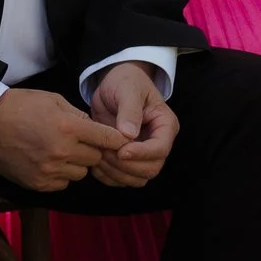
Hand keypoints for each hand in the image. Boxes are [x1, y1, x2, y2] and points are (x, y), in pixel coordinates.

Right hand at [0, 88, 126, 192]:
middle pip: (95, 159)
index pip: (106, 139)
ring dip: (75, 164)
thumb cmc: (20, 106)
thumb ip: (78, 115)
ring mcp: (49, 170)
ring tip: (59, 151)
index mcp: (68, 127)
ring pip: (80, 174)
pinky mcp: (38, 183)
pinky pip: (63, 184)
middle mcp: (62, 152)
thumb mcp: (53, 99)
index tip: (120, 141)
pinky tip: (47, 162)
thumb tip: (95, 129)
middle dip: (91, 150)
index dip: (116, 139)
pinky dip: (60, 175)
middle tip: (77, 141)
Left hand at [85, 61, 178, 187]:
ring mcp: (143, 154)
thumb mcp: (128, 89)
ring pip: (137, 179)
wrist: (113, 85)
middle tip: (105, 152)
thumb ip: (130, 110)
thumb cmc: (126, 81)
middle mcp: (157, 143)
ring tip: (98, 155)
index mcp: (165, 125)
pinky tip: (95, 163)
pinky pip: (122, 179)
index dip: (141, 154)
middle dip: (126, 166)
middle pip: (150, 169)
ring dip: (116, 172)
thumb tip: (129, 134)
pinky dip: (108, 176)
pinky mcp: (128, 160)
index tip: (120, 150)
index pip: (160, 149)